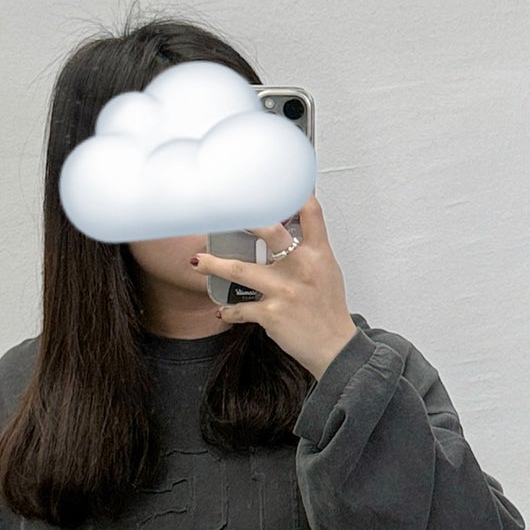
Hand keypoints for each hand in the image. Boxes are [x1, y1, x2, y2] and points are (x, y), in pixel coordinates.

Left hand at [191, 194, 356, 381]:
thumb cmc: (328, 309)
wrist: (333, 347)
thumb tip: (290, 228)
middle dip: (245, 220)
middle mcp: (300, 268)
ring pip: (240, 270)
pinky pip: (240, 308)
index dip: (295, 193)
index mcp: (318, 254)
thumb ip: (309, 248)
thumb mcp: (328, 271)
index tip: (275, 182)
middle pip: (269, 232)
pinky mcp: (271, 314)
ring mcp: (284, 290)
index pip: (311, 213)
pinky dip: (228, 310)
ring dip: (214, 265)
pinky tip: (222, 310)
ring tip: (197, 261)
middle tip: (225, 214)